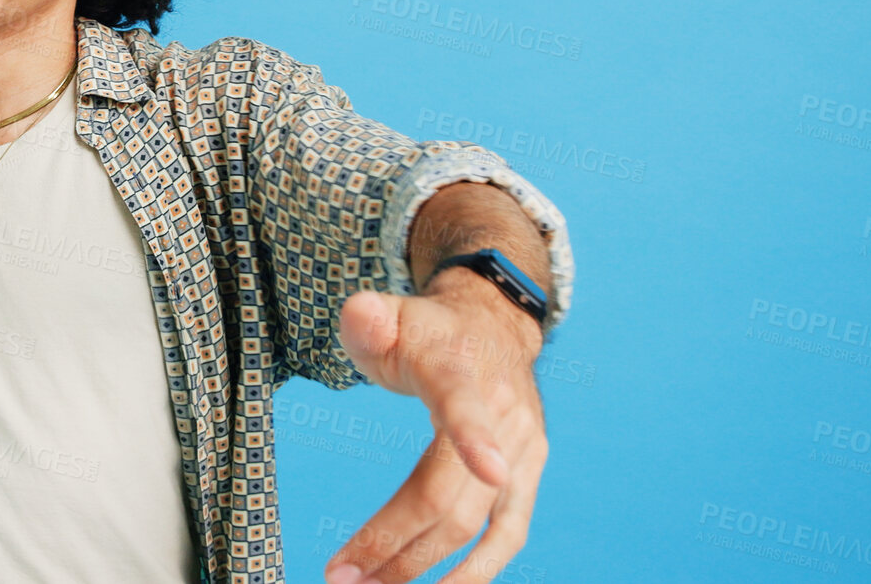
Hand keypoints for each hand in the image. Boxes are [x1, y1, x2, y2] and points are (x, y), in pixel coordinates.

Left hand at [324, 272, 547, 583]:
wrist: (491, 325)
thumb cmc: (428, 330)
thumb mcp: (389, 312)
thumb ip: (368, 317)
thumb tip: (360, 315)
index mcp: (461, 371)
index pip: (465, 405)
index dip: (476, 437)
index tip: (489, 468)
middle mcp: (502, 413)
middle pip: (450, 494)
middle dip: (393, 542)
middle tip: (340, 575)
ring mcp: (523, 448)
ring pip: (477, 524)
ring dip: (425, 566)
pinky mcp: (530, 473)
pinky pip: (509, 534)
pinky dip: (479, 570)